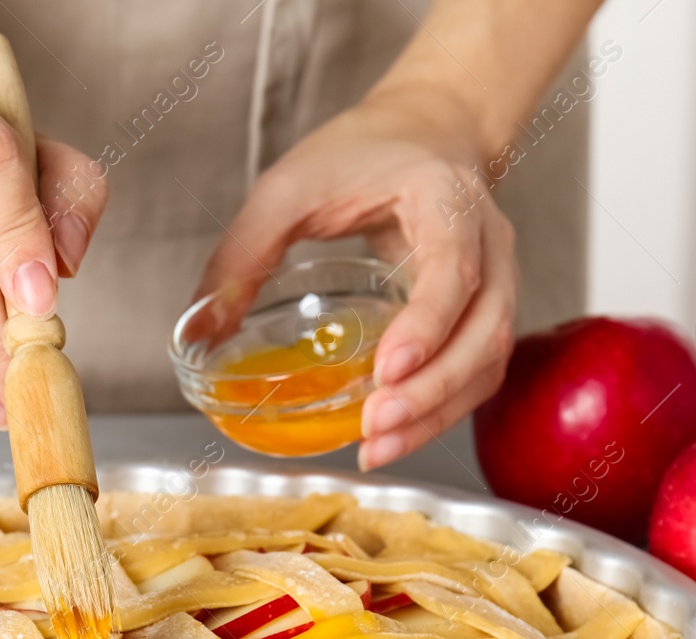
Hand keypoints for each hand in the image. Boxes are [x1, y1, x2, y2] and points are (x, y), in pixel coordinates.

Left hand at [196, 92, 516, 469]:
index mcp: (447, 200)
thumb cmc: (361, 153)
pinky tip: (394, 436)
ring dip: (437, 413)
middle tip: (373, 427)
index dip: (426, 323)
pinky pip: (478, 372)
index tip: (387, 370)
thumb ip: (245, 252)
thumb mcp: (289, 187)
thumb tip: (199, 331)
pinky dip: (441, 410)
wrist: (426, 133)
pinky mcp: (484, 312)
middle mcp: (489, 243)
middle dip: (432, 390)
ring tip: (377, 449)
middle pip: (484, 330)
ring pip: (487, 361)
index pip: (454, 269)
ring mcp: (497, 280)